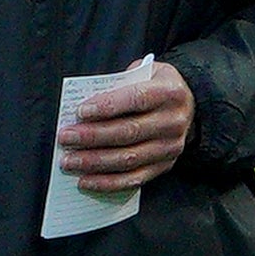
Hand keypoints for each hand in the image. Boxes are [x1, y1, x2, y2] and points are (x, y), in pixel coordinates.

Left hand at [56, 57, 194, 194]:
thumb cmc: (155, 86)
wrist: (189, 104)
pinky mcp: (165, 165)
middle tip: (65, 137)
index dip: (108, 106)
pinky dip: (108, 182)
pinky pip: (134, 179)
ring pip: (129, 158)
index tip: (80, 112)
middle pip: (129, 132)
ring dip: (95, 162)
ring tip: (69, 161)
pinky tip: (85, 181)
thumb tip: (86, 109)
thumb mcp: (143, 72)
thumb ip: (119, 84)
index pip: (137, 99)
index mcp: (169, 93)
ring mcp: (171, 147)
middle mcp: (173, 121)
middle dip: (93, 136)